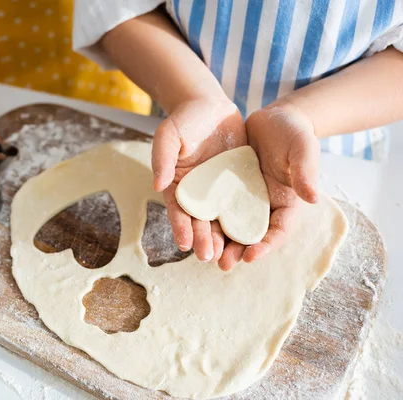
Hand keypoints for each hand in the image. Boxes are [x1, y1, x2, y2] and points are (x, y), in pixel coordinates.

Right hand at [152, 97, 246, 262]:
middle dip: (202, 240)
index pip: (178, 210)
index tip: (184, 243)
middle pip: (199, 221)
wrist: (211, 107)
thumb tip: (158, 183)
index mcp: (178, 185)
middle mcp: (198, 193)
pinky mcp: (238, 185)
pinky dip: (244, 220)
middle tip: (207, 257)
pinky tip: (250, 235)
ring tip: (226, 256)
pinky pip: (241, 204)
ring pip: (221, 219)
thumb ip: (162, 157)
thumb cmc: (185, 120)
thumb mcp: (168, 134)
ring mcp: (219, 191)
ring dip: (223, 238)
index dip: (180, 227)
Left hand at [219, 103, 319, 269]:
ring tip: (205, 255)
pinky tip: (194, 228)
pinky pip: (217, 207)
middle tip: (223, 264)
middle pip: (252, 235)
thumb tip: (312, 197)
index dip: (266, 245)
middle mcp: (265, 205)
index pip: (279, 230)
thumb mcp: (303, 147)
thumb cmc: (294, 132)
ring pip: (232, 226)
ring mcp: (245, 198)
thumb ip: (305, 170)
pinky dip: (208, 220)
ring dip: (220, 242)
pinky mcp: (229, 189)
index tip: (251, 256)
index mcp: (286, 201)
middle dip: (238, 251)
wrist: (273, 118)